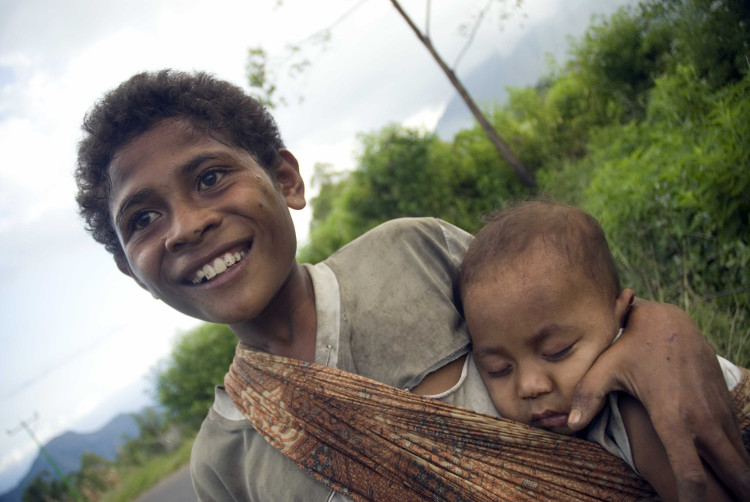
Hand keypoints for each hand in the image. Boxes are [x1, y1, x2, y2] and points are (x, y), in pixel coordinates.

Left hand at [568, 298, 749, 500]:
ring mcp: (718, 411)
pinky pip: (736, 438)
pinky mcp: (724, 404)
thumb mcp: (606, 370)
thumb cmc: (633, 347)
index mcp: (674, 418)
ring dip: (743, 478)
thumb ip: (587, 397)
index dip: (692, 500)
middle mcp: (702, 419)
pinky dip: (739, 458)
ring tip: (740, 497)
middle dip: (738, 493)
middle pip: (735, 472)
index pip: (691, 474)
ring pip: (740, 456)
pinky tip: (738, 474)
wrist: (671, 321)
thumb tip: (569, 425)